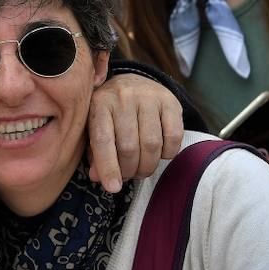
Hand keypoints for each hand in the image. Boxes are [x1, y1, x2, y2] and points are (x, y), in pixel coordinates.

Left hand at [87, 73, 183, 192]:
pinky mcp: (170, 101)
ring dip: (148, 166)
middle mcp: (123, 97)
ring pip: (152, 144)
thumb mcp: (95, 127)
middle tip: (129, 176)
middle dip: (130, 170)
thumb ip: (95, 152)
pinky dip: (168, 153)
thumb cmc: (110, 112)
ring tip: (142, 169)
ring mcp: (149, 97)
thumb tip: (98, 177)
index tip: (113, 188)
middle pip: (129, 147)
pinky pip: (173, 137)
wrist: (133, 81)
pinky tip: (159, 153)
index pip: (103, 140)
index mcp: (99, 103)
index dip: (108, 167)